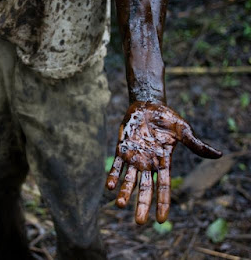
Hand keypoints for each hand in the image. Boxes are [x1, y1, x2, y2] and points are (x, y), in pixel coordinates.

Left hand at [106, 101, 221, 223]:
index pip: (163, 187)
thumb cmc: (167, 119)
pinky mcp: (122, 149)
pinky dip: (113, 175)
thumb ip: (195, 144)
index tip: (160, 221)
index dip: (163, 203)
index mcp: (163, 162)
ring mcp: (134, 158)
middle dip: (142, 204)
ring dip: (124, 192)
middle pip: (145, 188)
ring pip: (129, 180)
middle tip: (139, 222)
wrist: (148, 105)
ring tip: (119, 205)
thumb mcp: (183, 130)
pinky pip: (116, 165)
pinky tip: (109, 186)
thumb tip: (219, 155)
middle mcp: (147, 164)